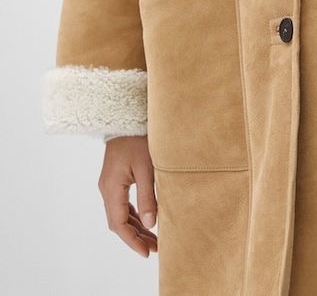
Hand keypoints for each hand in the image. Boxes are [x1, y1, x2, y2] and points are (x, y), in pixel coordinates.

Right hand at [98, 135, 157, 257]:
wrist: (126, 118)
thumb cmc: (137, 139)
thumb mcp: (147, 168)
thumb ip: (148, 196)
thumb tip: (152, 224)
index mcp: (111, 189)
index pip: (119, 224)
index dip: (133, 241)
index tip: (147, 252)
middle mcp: (107, 190)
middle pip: (119, 222)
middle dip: (136, 237)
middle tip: (156, 249)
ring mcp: (110, 185)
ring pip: (121, 214)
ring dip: (136, 227)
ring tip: (154, 240)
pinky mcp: (115, 179)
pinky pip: (123, 204)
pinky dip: (135, 215)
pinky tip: (147, 220)